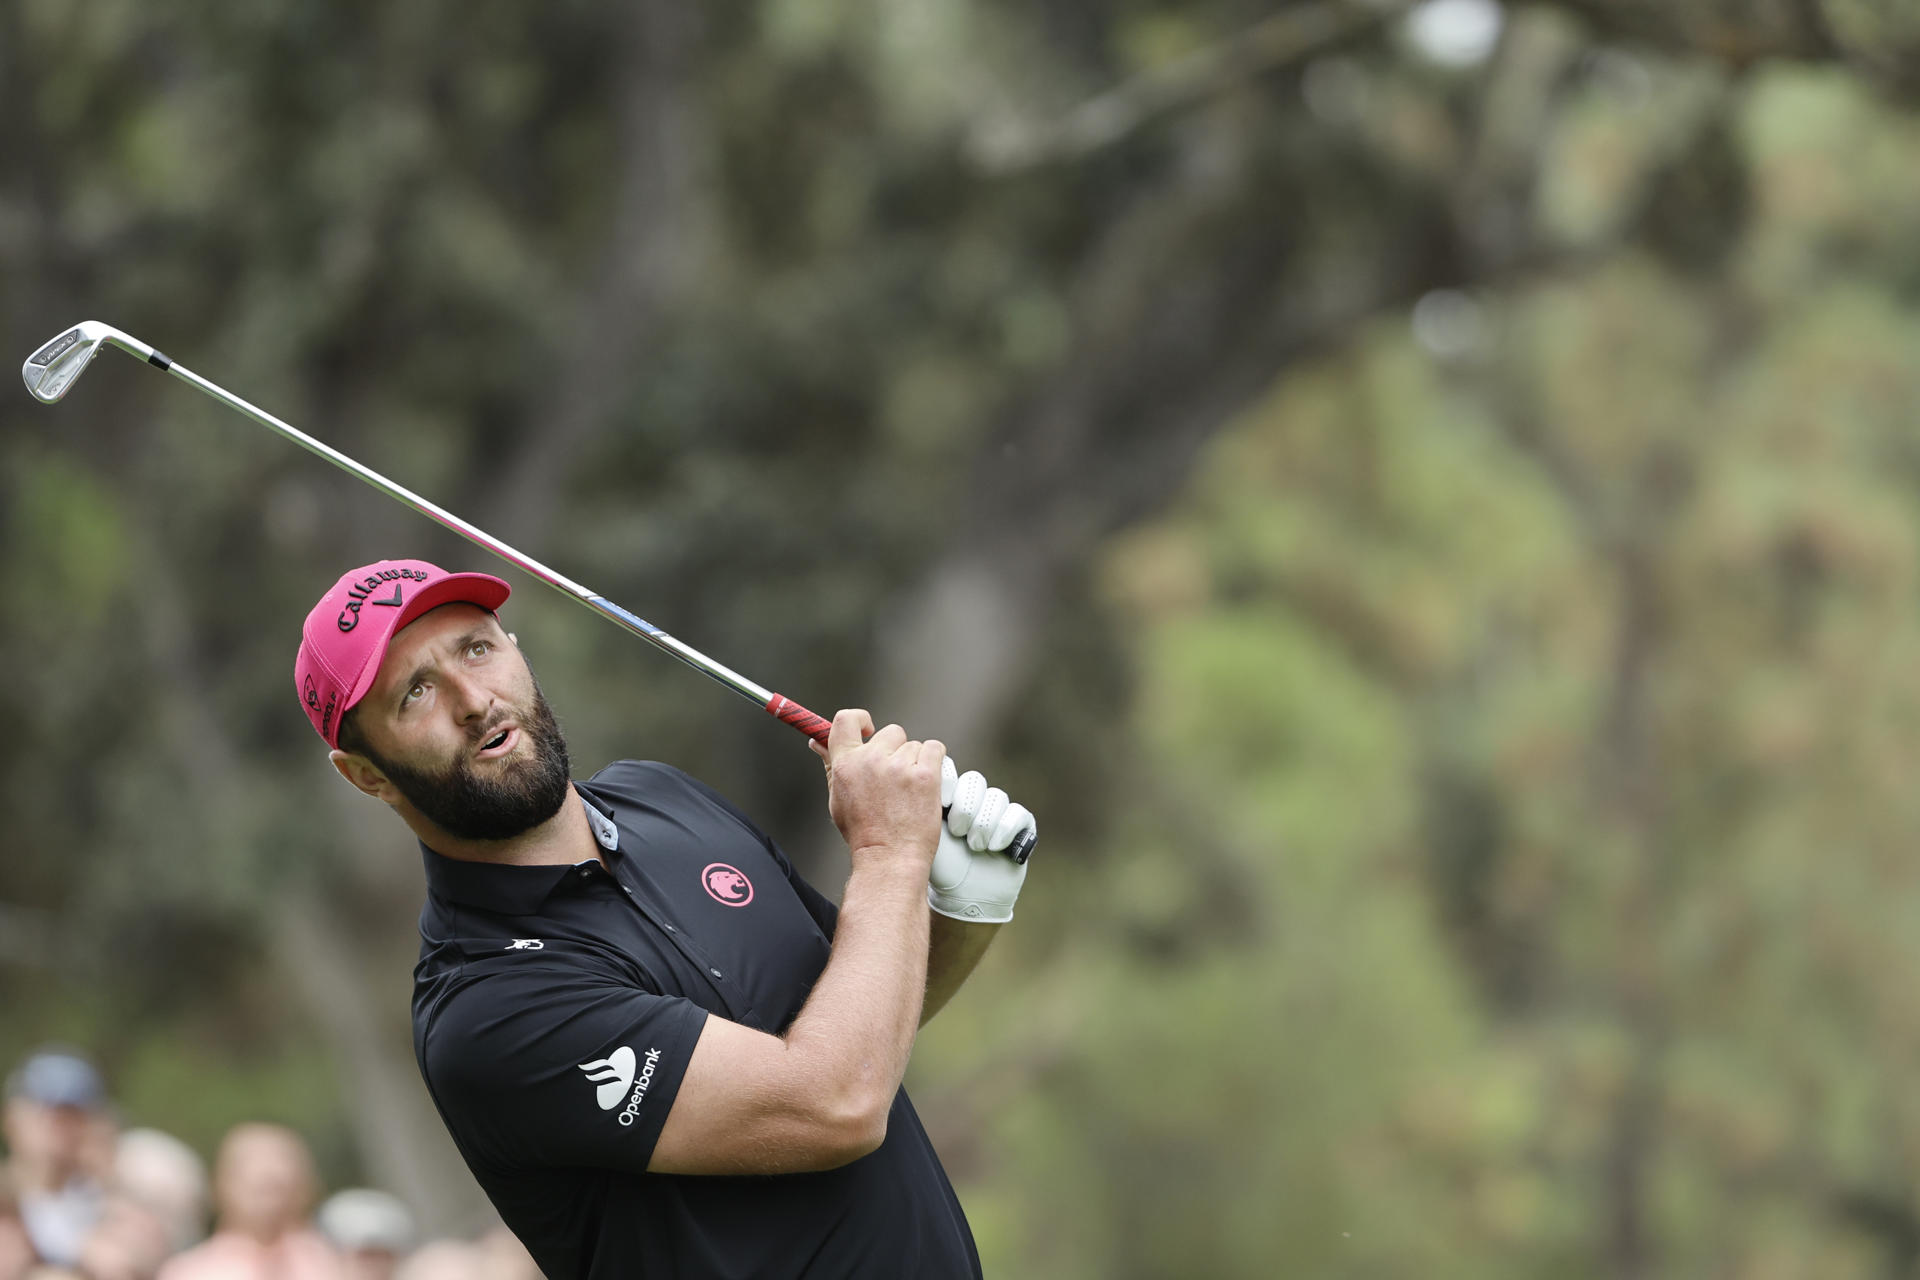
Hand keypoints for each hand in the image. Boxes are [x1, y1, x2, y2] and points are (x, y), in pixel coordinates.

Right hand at [812, 709, 944, 868]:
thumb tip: (818, 742)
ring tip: (908, 791)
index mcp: (846, 764)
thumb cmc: (865, 834)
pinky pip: (935, 749)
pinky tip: (925, 784)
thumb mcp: (838, 798)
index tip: (868, 729)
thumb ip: (831, 765)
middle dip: (895, 751)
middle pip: (891, 732)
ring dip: (915, 762)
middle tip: (894, 779)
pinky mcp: (925, 775)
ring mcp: (899, 766)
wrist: (889, 858)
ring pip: (914, 745)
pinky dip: (934, 763)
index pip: (846, 720)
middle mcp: (870, 760)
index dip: (861, 719)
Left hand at [929, 756, 1034, 922]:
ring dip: (984, 822)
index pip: (953, 770)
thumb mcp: (924, 834)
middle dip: (966, 806)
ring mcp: (998, 812)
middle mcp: (975, 800)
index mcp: (949, 797)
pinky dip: (1005, 830)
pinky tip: (994, 848)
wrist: (962, 898)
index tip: (941, 803)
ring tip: (974, 846)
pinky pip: (1017, 814)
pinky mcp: (1020, 827)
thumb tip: (906, 778)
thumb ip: (919, 806)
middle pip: (975, 781)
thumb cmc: (939, 868)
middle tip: (957, 831)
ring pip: (996, 797)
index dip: (949, 782)